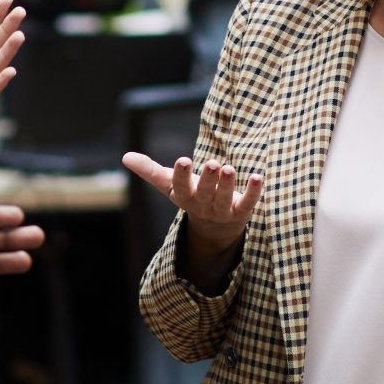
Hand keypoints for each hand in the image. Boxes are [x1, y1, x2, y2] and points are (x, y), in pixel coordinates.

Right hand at [120, 152, 262, 270]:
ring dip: (227, 184)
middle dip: (208, 179)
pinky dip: (253, 191)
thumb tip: (125, 157)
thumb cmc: (190, 195)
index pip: (181, 188)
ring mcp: (222, 210)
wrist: (214, 226)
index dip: (182, 176)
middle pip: (205, 193)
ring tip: (228, 168)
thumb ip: (149, 170)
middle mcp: (203, 205)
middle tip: (212, 163)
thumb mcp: (169, 184)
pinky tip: (257, 177)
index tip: (183, 160)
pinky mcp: (241, 211)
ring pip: (224, 199)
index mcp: (185, 197)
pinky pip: (248, 202)